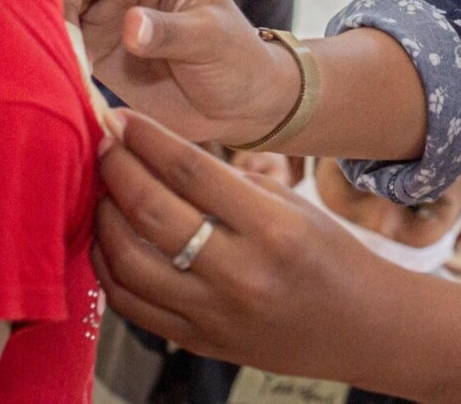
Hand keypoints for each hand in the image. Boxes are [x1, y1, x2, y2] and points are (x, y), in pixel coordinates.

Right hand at [49, 0, 295, 144]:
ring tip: (59, 53)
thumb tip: (129, 24)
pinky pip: (65, 41)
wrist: (237, 107)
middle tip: (53, 27)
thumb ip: (171, 31)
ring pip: (63, 4)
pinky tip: (58, 70)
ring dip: (51, 23)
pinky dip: (55, 51)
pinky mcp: (98, 48)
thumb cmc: (237, 60)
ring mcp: (111, 13)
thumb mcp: (212, 40)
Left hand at [94, 112, 386, 379]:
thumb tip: (164, 153)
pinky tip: (112, 241)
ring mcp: (215, 314)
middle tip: (104, 144)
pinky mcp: (197, 342)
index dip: (148, 139)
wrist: (356, 325)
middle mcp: (240, 272)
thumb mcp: (293, 204)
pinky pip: (132, 305)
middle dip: (118, 170)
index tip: (122, 118)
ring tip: (104, 192)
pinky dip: (110, 268)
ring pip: (130, 262)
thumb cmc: (328, 253)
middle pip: (154, 211)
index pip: (192, 170)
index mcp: (273, 227)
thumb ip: (231, 183)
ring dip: (106, 219)